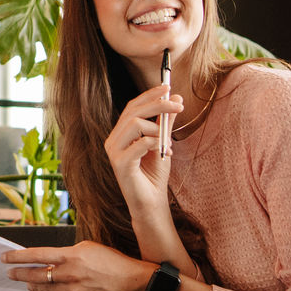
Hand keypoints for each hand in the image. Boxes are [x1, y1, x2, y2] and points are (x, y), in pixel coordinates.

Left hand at [0, 239, 152, 290]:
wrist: (134, 284)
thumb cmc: (115, 263)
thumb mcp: (90, 248)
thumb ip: (69, 252)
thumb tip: (54, 258)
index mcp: (71, 256)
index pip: (36, 255)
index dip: (17, 257)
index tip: (5, 257)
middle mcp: (68, 274)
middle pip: (35, 274)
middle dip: (19, 273)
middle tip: (9, 272)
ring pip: (43, 288)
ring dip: (32, 284)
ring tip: (25, 281)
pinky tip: (47, 290)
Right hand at [105, 83, 183, 202]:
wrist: (151, 203)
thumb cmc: (155, 175)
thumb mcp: (163, 143)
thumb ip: (166, 122)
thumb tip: (176, 98)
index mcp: (122, 133)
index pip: (133, 106)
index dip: (150, 95)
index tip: (168, 87)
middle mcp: (114, 140)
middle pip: (133, 111)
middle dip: (157, 104)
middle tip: (177, 104)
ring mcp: (114, 152)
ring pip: (134, 124)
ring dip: (156, 127)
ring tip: (168, 141)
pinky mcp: (119, 164)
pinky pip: (138, 144)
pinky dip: (154, 143)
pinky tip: (164, 150)